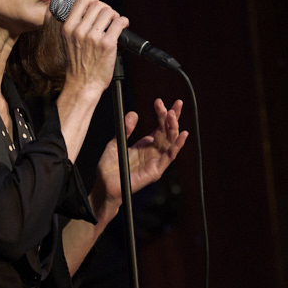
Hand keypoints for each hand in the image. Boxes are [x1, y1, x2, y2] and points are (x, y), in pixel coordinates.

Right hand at [61, 0, 128, 95]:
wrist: (83, 84)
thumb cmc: (78, 65)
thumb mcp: (68, 41)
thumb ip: (76, 26)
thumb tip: (90, 11)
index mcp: (68, 28)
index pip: (81, 1)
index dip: (93, 0)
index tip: (98, 5)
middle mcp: (80, 31)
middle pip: (98, 5)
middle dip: (106, 9)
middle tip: (110, 18)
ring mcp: (94, 37)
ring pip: (109, 12)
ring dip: (115, 15)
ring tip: (116, 23)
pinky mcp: (108, 44)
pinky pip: (119, 23)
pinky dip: (124, 22)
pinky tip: (123, 26)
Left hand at [92, 99, 188, 220]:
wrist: (104, 185)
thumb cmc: (109, 168)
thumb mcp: (115, 143)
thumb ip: (125, 129)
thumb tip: (134, 113)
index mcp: (145, 144)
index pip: (160, 127)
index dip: (162, 114)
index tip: (159, 101)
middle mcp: (153, 152)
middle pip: (168, 132)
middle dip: (173, 117)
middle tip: (175, 103)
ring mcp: (156, 161)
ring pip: (171, 142)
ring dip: (174, 127)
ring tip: (173, 114)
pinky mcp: (156, 171)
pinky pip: (169, 157)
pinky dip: (177, 146)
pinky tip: (182, 135)